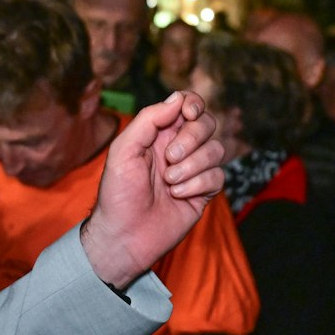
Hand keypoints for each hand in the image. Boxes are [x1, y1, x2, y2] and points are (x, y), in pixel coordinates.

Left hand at [81, 91, 226, 289]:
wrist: (124, 236)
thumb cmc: (117, 194)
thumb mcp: (123, 150)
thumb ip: (149, 119)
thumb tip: (177, 98)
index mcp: (159, 133)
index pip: (187, 104)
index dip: (194, 104)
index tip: (188, 114)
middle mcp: (179, 148)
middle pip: (207, 124)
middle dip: (192, 138)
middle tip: (170, 157)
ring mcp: (193, 170)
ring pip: (216, 150)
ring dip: (193, 165)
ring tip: (169, 182)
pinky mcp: (203, 192)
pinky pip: (217, 176)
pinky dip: (198, 185)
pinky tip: (177, 196)